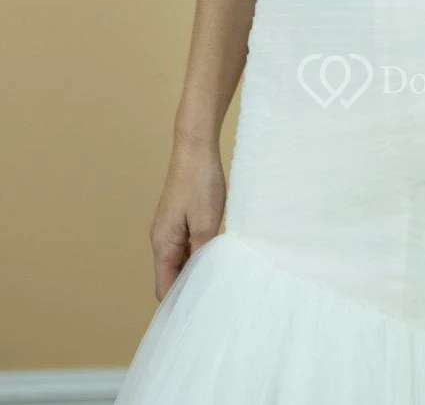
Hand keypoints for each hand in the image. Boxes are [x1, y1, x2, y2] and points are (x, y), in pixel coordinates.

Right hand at [149, 134, 226, 300]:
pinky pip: (186, 247)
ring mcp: (170, 229)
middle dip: (188, 291)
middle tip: (213, 305)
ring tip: (218, 284)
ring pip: (180, 262)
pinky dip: (198, 255)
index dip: (178, 306)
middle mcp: (161, 239)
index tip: (196, 321)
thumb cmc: (200, 182)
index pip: (165, 288)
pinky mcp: (180, 219)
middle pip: (171, 277)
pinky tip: (217, 257)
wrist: (195, 147)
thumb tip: (202, 282)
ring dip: (195, 272)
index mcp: (162, 244)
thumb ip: (202, 255)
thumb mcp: (206, 223)